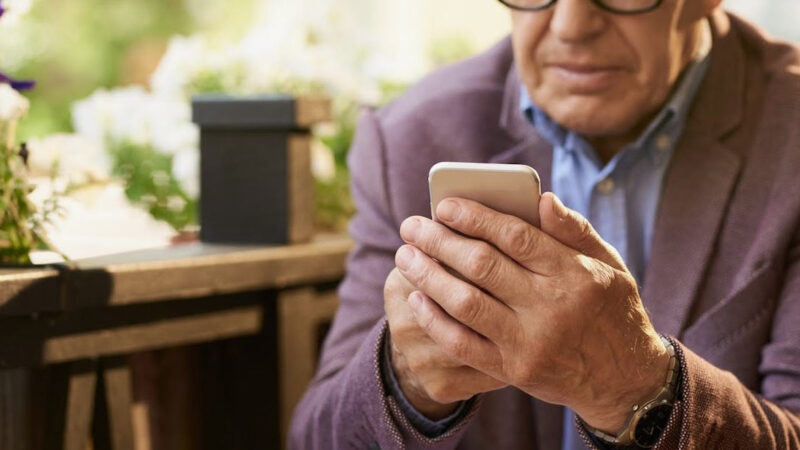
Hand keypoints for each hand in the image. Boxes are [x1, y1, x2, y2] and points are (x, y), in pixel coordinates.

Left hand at [394, 193, 669, 431]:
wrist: (625, 380)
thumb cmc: (612, 310)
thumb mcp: (610, 265)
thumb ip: (575, 230)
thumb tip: (541, 198)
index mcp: (574, 274)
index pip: (515, 236)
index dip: (474, 217)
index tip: (443, 205)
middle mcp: (550, 307)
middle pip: (481, 266)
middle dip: (439, 241)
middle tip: (411, 226)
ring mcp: (530, 342)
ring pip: (465, 303)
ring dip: (428, 276)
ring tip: (405, 256)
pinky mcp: (514, 370)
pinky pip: (463, 344)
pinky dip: (435, 319)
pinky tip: (417, 299)